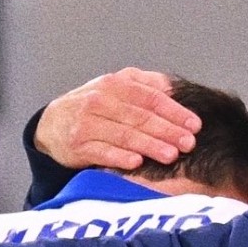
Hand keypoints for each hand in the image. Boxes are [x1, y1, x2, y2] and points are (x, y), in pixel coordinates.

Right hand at [35, 67, 201, 169]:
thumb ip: (144, 84)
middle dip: (167, 130)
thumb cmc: (94, 107)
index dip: (174, 111)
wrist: (52, 124)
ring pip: (124, 135)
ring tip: (171, 154)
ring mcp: (87, 124)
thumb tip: (172, 87)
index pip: (150, 97)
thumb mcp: (115, 87)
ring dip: (150, 145)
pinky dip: (120, 157)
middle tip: (189, 142)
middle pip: (140, 117)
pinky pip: (103, 152)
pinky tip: (137, 162)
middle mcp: (99, 101)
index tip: (194, 124)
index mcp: (114, 84)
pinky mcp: (78, 146)